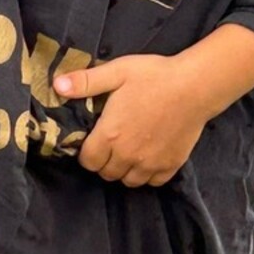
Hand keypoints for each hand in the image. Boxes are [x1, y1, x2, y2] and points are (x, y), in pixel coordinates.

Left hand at [53, 54, 209, 187]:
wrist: (196, 86)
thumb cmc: (154, 76)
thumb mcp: (117, 72)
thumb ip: (85, 82)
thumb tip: (57, 86)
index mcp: (110, 135)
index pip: (87, 161)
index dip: (87, 153)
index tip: (94, 141)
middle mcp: (127, 155)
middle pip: (106, 173)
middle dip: (104, 162)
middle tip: (111, 144)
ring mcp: (150, 163)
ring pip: (128, 181)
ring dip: (124, 170)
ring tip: (128, 152)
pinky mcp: (170, 165)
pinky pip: (152, 182)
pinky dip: (147, 175)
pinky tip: (148, 157)